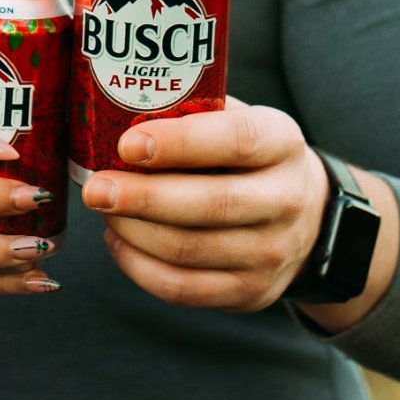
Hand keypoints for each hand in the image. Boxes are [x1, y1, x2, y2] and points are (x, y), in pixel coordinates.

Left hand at [80, 97, 332, 312]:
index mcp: (282, 144)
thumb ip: (190, 112)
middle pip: (210, 205)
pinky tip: (119, 241)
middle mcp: (286, 200)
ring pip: (188, 250)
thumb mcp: (236, 120)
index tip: (127, 145)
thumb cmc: (246, 158)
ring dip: (133, 231)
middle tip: (94, 188)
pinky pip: (182, 289)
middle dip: (142, 198)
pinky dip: (139, 266)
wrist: (304, 217)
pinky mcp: (250, 292)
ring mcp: (271, 253)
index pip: (236, 141)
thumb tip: (113, 107)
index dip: (179, 143)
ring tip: (102, 208)